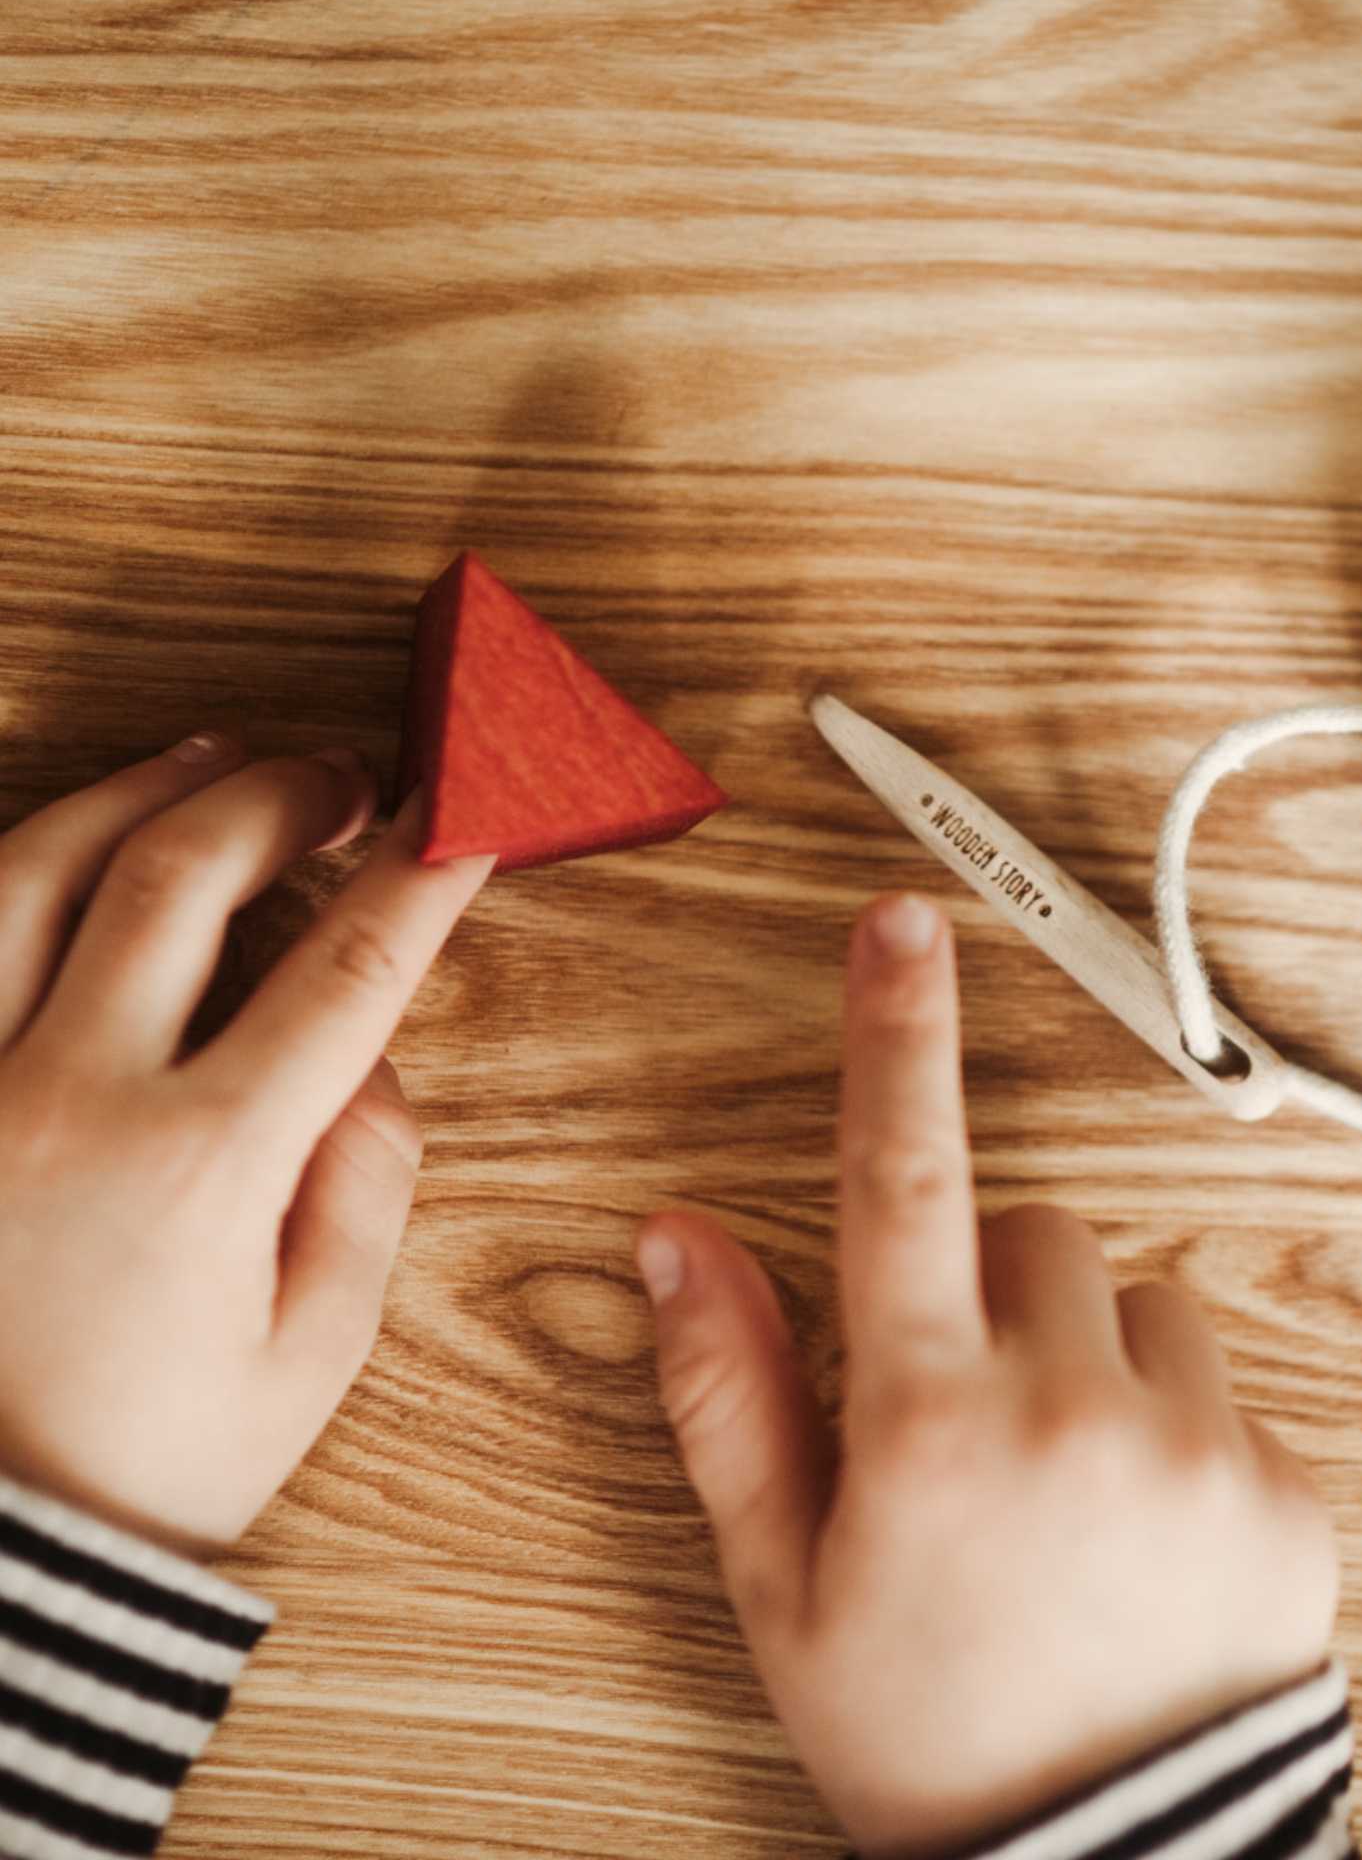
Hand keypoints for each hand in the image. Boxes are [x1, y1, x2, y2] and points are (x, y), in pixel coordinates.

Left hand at [0, 731, 493, 1556]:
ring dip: (140, 793)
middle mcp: (67, 1096)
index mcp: (202, 1163)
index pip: (345, 971)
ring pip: (35, 869)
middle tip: (337, 777)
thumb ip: (365, 1186)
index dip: (418, 879)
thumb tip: (371, 1061)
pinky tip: (68, 842)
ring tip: (211, 761)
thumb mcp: (311, 1351)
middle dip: (281, 796)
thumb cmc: (146, 1458)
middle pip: (184, 875)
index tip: (460, 823)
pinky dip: (13, 864)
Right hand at [638, 893, 1338, 1857]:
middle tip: (962, 1418)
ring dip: (1091, 1351)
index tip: (904, 922)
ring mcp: (1194, 1441)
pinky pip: (1218, 1379)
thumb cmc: (924, 1737)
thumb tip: (677, 1239)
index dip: (895, 1036)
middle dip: (985, 1288)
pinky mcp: (1285, 1480)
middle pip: (1029, 1231)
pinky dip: (1175, 1422)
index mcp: (928, 1423)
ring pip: (1132, 1294)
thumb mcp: (782, 1590)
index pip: (900, 1178)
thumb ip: (726, 1393)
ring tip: (1062, 1487)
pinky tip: (1142, 1534)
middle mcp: (1071, 1406)